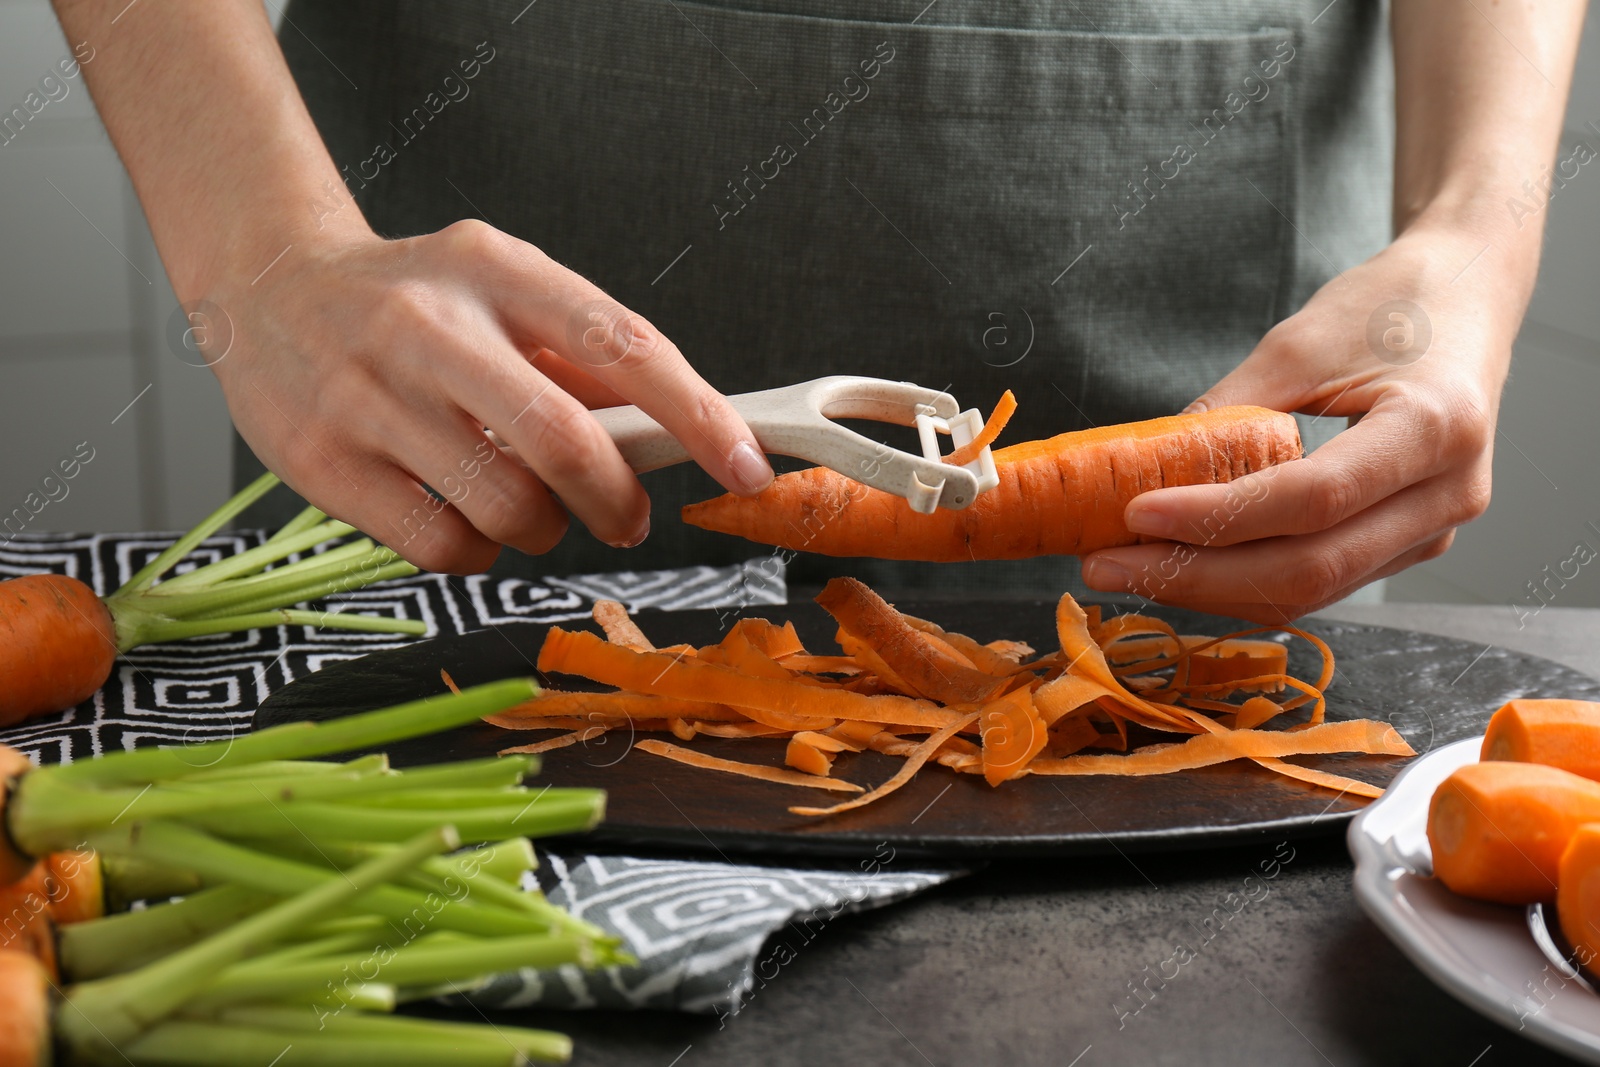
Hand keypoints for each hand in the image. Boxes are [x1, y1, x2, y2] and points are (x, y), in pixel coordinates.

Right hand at [204, 219, 774, 573]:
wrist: (266, 283)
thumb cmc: (411, 298)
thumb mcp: (499, 288)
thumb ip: (576, 355)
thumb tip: (671, 434)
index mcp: (495, 270)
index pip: (622, 346)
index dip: (698, 414)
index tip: (747, 467)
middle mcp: (429, 325)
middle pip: (564, 442)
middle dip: (615, 501)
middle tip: (624, 520)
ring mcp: (367, 394)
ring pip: (505, 507)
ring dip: (544, 531)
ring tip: (530, 512)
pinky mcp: (320, 460)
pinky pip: (441, 545)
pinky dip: (478, 553)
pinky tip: (466, 522)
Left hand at [1080, 225, 1514, 621]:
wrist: (1466, 301)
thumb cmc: (1391, 308)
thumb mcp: (1300, 342)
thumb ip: (1229, 410)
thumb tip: (1145, 467)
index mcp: (1434, 429)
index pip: (1310, 500)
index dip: (1216, 517)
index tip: (1136, 512)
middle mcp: (1446, 496)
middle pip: (1309, 569)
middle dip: (1195, 576)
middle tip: (1107, 564)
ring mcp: (1432, 531)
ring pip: (1310, 591)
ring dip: (1210, 590)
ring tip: (1129, 569)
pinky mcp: (1406, 546)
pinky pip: (1319, 584)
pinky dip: (1244, 583)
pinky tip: (1182, 568)